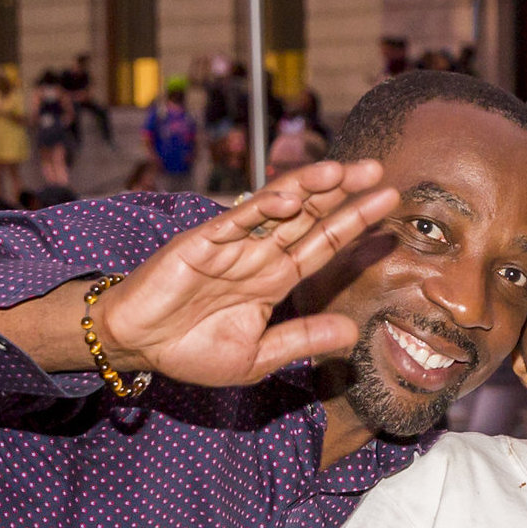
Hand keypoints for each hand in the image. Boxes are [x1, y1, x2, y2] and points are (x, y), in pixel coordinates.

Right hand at [89, 160, 397, 384]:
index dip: (354, 224)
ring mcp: (230, 245)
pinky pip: (234, 222)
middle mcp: (257, 254)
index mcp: (274, 278)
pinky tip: (287, 198)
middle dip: (342, 194)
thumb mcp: (260, 355)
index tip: (388, 206)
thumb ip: (302, 339)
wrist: (138, 347)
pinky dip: (260, 209)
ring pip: (276, 208)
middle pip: (308, 216)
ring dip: (308, 188)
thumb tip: (352, 332)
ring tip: (342, 172)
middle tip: (378, 173)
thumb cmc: (191, 350)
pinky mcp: (200, 244)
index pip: (323, 244)